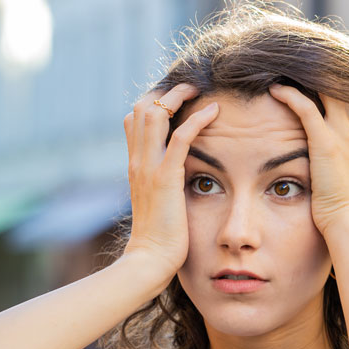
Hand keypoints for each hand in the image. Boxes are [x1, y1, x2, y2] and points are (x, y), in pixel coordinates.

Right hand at [122, 84, 219, 280]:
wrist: (149, 260)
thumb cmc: (158, 239)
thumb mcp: (156, 205)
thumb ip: (161, 186)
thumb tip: (176, 179)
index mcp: (135, 167)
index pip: (133, 120)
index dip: (153, 103)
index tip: (176, 100)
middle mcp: (137, 162)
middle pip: (139, 108)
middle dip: (165, 92)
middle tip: (189, 88)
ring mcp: (148, 168)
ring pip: (154, 113)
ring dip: (178, 97)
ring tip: (200, 91)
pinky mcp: (165, 178)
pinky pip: (180, 137)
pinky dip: (197, 119)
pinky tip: (214, 111)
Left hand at [267, 84, 348, 238]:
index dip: (341, 84)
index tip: (321, 78)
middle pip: (345, 85)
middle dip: (323, 73)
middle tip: (299, 66)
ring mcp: (345, 132)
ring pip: (327, 89)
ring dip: (305, 78)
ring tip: (284, 71)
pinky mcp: (326, 141)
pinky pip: (306, 107)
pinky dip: (290, 95)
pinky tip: (276, 89)